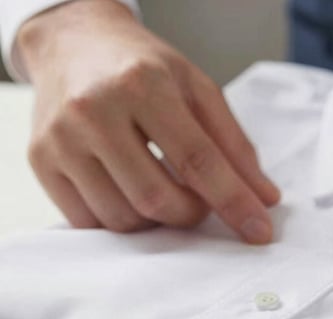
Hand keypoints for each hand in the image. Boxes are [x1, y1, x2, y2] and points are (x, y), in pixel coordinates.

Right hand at [18, 0, 279, 242]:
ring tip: (164, 190)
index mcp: (142, 84)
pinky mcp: (40, 161)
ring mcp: (60, 139)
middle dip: (191, 214)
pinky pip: (88, 222)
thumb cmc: (143, 68)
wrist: (74, 44)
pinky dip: (122, 221)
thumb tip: (265, 199)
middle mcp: (93, 110)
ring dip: (157, 221)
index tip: (260, 232)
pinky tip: (132, 193)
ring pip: (122, 218)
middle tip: (200, 201)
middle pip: (157, 198)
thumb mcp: (198, 90)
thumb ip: (235, 145)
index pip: (197, 159)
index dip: (233, 201)